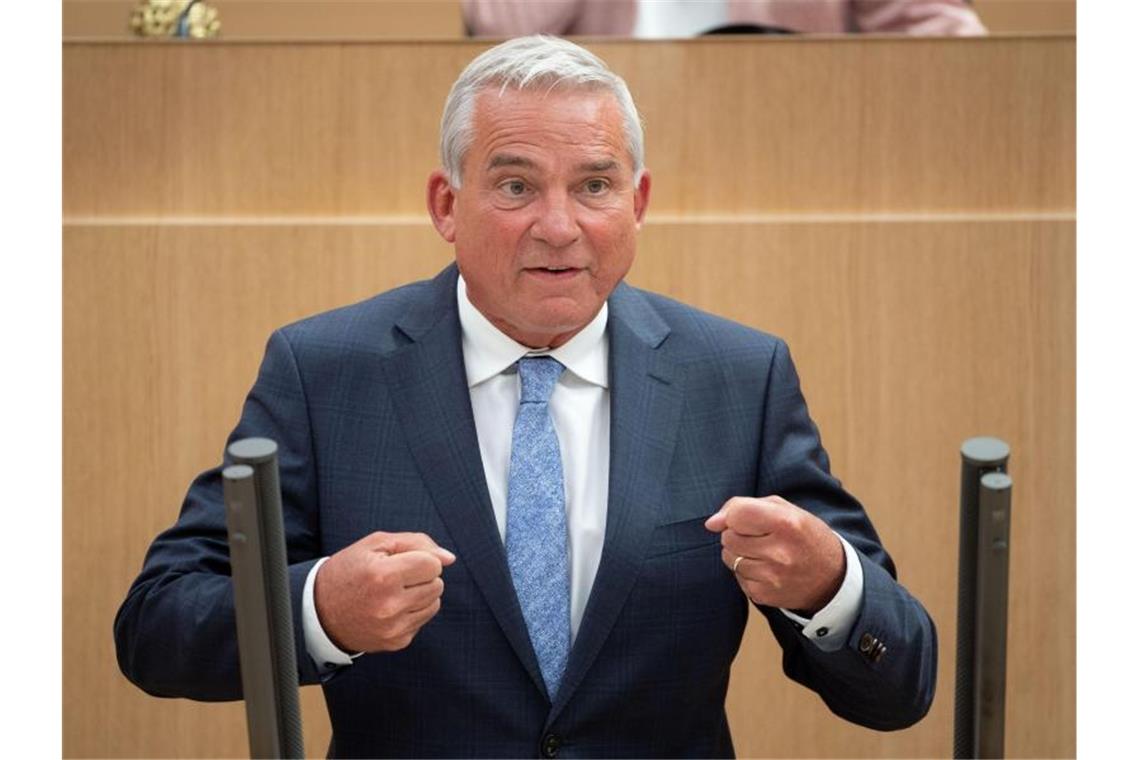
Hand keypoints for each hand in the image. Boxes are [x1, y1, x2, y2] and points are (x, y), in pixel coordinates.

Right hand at [314, 532, 455, 653]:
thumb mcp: (375, 544)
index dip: (421, 558)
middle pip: (437, 584)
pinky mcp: (396, 642)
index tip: (403, 561)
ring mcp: (393, 628)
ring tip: (394, 591)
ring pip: (434, 603)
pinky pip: (423, 620)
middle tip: (397, 576)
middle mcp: (390, 605)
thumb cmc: (349, 572)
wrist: (319, 612)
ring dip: (421, 594)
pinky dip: (412, 611)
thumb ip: (416, 543)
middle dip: (422, 576)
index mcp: (383, 576)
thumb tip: (449, 558)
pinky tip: (391, 607)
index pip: (432, 564)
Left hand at [704, 495, 843, 613]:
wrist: (832, 578)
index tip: (737, 518)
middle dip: (736, 534)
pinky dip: (745, 571)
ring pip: (729, 558)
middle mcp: (779, 552)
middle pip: (729, 538)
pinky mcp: (764, 595)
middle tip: (758, 536)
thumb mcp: (786, 510)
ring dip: (739, 553)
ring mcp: (771, 577)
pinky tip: (765, 568)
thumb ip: (745, 506)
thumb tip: (711, 523)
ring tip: (763, 552)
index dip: (731, 515)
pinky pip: (736, 577)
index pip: (737, 515)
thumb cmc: (805, 536)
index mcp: (786, 524)